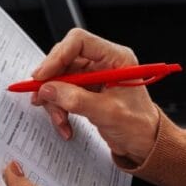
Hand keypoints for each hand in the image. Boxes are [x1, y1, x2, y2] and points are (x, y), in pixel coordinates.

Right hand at [31, 28, 159, 165]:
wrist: (144, 143)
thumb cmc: (139, 126)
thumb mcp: (108, 113)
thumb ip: (77, 100)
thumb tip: (48, 89)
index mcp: (116, 58)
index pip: (79, 42)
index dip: (58, 56)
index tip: (43, 76)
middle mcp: (103, 62)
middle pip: (65, 60)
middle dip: (52, 82)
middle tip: (41, 97)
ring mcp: (93, 76)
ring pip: (60, 78)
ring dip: (54, 100)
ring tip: (60, 119)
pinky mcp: (86, 90)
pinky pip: (62, 93)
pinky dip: (59, 108)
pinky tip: (64, 123)